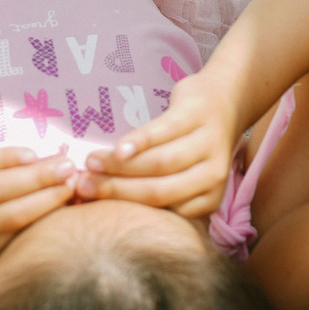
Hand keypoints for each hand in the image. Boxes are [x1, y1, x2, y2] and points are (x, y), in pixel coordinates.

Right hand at [73, 73, 240, 218]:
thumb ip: (151, 190)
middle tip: (82, 186)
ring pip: (158, 163)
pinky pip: (162, 131)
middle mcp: (214, 174)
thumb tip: (95, 203)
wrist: (226, 98)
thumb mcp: (182, 174)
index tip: (91, 204)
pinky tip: (117, 149)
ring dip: (119, 166)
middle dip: (115, 191)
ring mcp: (209, 142)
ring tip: (91, 163)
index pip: (161, 211)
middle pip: (157, 190)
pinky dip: (138, 142)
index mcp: (208, 198)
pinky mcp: (197, 113)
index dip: (122, 209)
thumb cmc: (193, 144)